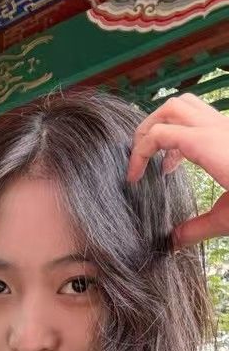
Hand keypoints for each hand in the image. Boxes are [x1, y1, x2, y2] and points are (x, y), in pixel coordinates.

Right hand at [127, 93, 228, 245]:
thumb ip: (195, 230)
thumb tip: (171, 243)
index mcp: (212, 147)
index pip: (161, 134)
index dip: (138, 154)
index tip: (131, 179)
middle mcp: (220, 129)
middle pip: (170, 109)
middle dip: (147, 130)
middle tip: (137, 160)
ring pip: (187, 107)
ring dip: (166, 127)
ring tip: (160, 159)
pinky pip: (202, 119)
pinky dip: (184, 132)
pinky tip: (183, 161)